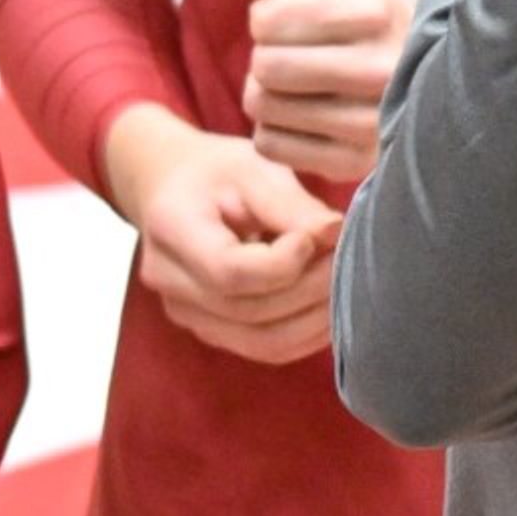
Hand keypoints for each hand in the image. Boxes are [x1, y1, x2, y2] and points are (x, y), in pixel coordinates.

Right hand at [108, 115, 344, 365]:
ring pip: (262, 341)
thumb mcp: (253, 166)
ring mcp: (186, 312)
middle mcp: (169, 280)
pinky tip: (330, 305)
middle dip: (311, 288)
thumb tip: (335, 232)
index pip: (230, 271)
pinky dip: (307, 334)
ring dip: (315, 317)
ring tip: (344, 279)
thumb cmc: (217, 172)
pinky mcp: (210, 329)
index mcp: (172, 228)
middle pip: (250, 310)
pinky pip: (265, 349)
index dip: (286, 263)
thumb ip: (291, 203)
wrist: (177, 188)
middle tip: (347, 256)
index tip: (321, 233)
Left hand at [236, 0, 405, 183]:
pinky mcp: (353, 163)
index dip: (262, 19)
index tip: (286, 21)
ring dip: (262, 93)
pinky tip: (299, 116)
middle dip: (263, 57)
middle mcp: (383, 68)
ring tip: (292, 86)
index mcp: (378, 11)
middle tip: (285, 56)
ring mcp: (372, 122)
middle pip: (266, 66)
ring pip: (264, 107)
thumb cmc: (362, 23)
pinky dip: (271, 129)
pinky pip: (270, 145)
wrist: (414, 80)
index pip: (268, 20)